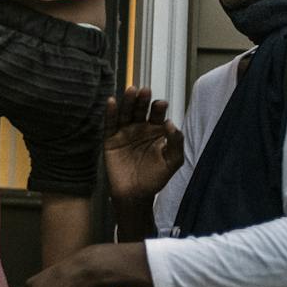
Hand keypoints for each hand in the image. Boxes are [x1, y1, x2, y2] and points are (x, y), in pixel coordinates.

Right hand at [105, 87, 183, 204]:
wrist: (135, 195)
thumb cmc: (155, 178)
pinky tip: (111, 101)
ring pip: (126, 112)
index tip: (161, 104)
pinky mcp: (111, 140)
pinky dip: (110, 113)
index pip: (158, 113)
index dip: (159, 107)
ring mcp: (125, 132)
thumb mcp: (172, 162)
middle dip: (143, 100)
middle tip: (145, 90)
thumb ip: (176, 143)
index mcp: (156, 130)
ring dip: (128, 101)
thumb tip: (171, 123)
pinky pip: (110, 124)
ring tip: (131, 90)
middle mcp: (140, 127)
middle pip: (141, 109)